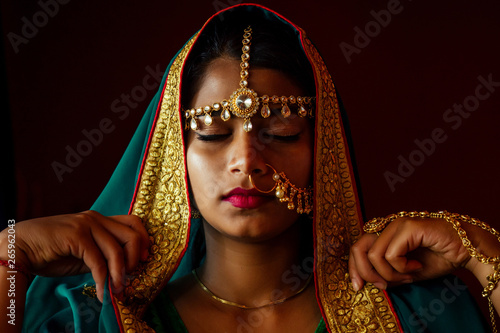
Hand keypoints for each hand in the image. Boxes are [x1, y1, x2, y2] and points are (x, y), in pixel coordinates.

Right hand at [0, 211, 149, 300]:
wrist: (20, 248)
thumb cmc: (52, 252)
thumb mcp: (84, 253)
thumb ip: (103, 256)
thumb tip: (125, 270)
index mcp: (101, 219)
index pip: (134, 223)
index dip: (144, 241)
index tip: (143, 260)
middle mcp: (96, 218)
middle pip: (133, 234)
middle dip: (135, 259)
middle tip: (130, 278)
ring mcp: (87, 224)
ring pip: (117, 249)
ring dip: (120, 275)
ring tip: (116, 291)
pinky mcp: (76, 236)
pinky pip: (98, 261)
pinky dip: (103, 281)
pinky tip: (102, 293)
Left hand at [348, 216, 470, 290]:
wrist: (465, 250)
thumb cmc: (437, 258)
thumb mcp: (406, 272)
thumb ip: (386, 274)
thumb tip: (367, 282)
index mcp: (383, 235)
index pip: (357, 249)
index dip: (354, 269)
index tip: (359, 287)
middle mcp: (386, 226)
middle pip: (358, 248)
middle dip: (365, 272)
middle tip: (382, 286)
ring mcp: (396, 224)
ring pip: (375, 254)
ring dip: (390, 273)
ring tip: (408, 275)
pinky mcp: (408, 227)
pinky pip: (392, 254)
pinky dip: (402, 267)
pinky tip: (417, 266)